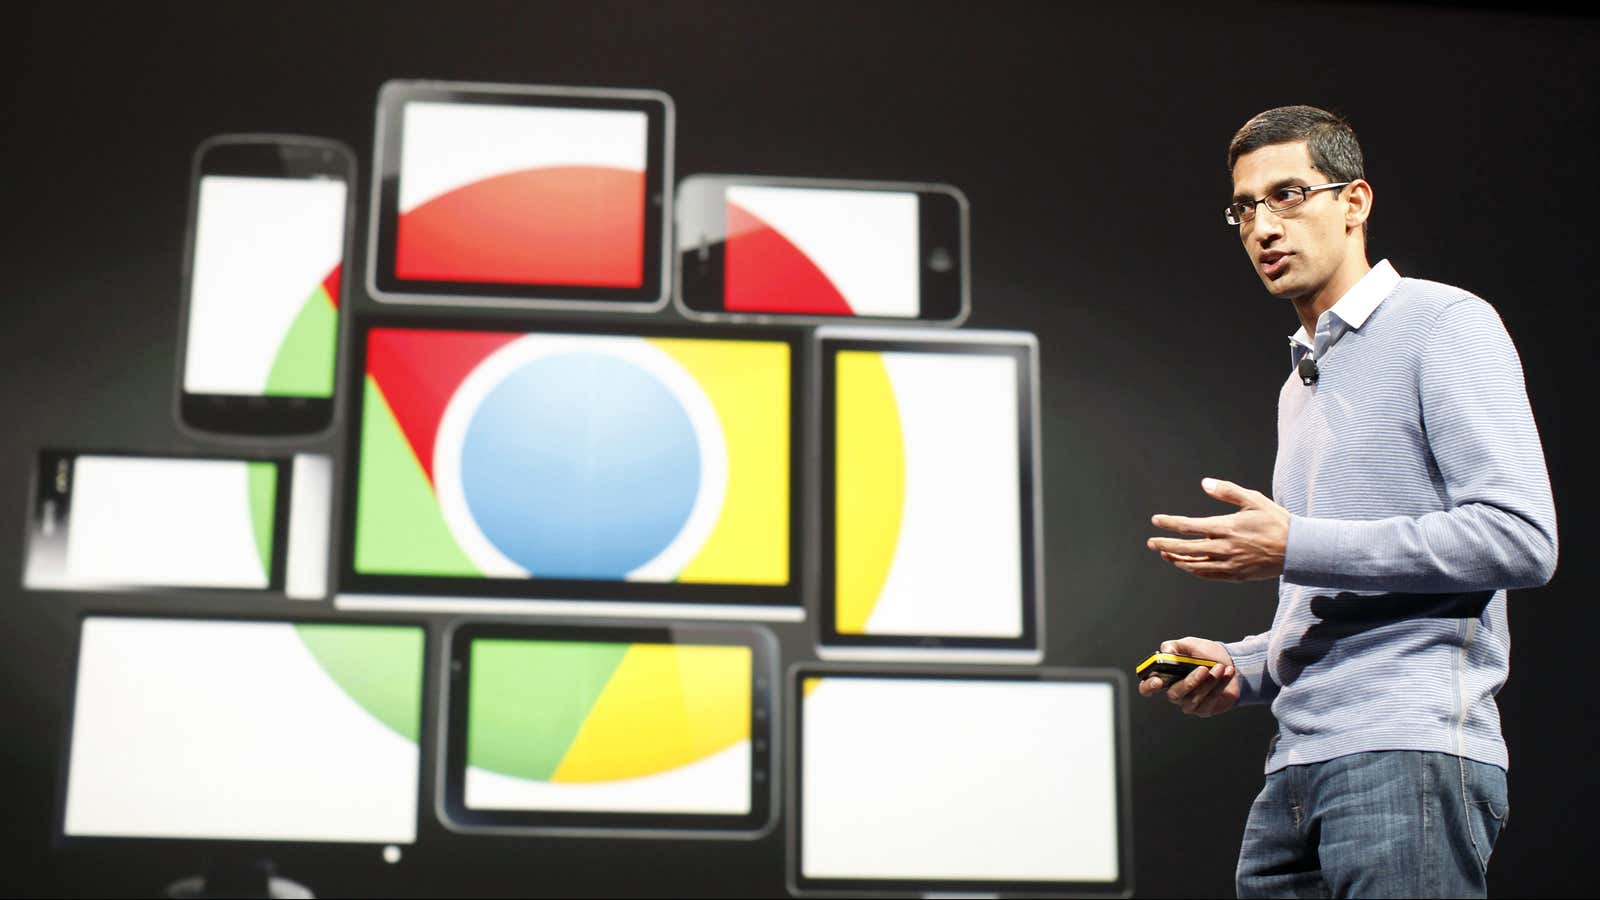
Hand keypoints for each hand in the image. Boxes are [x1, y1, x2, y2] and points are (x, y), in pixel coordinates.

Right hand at [1138, 637, 1239, 716]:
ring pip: (1195, 697)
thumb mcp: (1189, 644)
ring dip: (1210, 681)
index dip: (1149, 687)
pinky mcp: (1204, 709)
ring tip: (1220, 666)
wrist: (1230, 662)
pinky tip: (1227, 673)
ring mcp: (1189, 703)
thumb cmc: (1205, 654)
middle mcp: (1174, 692)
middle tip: (1204, 669)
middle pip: (1175, 694)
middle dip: (1190, 681)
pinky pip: (1210, 700)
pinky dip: (1220, 685)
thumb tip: (1166, 652)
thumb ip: (1174, 646)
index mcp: (1165, 677)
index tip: (1158, 681)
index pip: (1147, 688)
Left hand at [1147, 477, 1288, 581]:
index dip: (1169, 524)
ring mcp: (1230, 564)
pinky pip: (1209, 575)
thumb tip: (1205, 483)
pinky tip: (1187, 565)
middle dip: (1165, 546)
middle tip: (1151, 543)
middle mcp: (1225, 548)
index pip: (1189, 527)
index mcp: (1227, 527)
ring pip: (1195, 566)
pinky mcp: (1236, 575)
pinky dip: (1194, 571)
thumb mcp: (1253, 499)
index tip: (1156, 521)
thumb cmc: (1276, 521)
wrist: (1298, 549)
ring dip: (1177, 560)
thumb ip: (1228, 491)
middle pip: (1186, 549)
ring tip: (1165, 554)